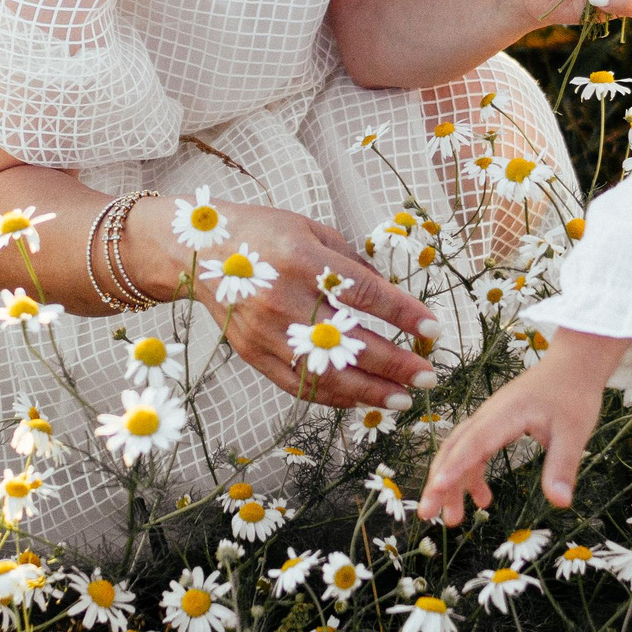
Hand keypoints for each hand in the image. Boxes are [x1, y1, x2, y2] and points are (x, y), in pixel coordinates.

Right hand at [127, 197, 438, 412]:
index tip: (433, 328)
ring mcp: (264, 331)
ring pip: (324, 373)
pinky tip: (361, 401)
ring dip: (369, 392)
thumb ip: (351, 262)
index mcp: (302, 259)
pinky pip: (298, 385)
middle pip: (348, 341)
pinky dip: (333, 397)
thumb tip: (392, 298)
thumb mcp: (311, 230)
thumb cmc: (264, 234)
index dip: (402, 313)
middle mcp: (282, 298)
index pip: (364, 293)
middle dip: (394, 364)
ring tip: (403, 400)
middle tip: (427, 377)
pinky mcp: (251, 353)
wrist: (198, 251)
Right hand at [417, 329, 630, 523]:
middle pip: (454, 449)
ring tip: (452, 519)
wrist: (574, 365)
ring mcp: (488, 420)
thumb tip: (560, 503)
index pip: (474, 443)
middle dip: (439, 482)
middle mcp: (489, 416)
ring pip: (459, 452)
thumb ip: (563, 466)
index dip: (455, 466)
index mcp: (506, 414)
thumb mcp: (575, 433)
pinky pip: (473, 451)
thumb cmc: (573, 394)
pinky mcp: (493, 425)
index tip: (437, 487)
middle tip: (428, 514)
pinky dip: (471, 475)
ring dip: (452, 483)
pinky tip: (483, 499)